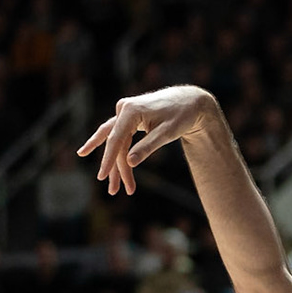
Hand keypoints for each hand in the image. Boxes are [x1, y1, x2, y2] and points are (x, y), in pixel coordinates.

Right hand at [77, 85, 216, 196]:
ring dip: (117, 165)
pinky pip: (120, 138)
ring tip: (117, 188)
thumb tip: (130, 163)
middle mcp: (124, 108)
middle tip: (114, 191)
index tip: (102, 176)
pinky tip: (109, 168)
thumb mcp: (167, 134)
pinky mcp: (129, 117)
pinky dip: (119, 154)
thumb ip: (147, 147)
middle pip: (115, 143)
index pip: (116, 139)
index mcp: (131, 110)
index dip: (108, 160)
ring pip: (117, 143)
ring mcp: (125, 112)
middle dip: (114, 168)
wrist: (190, 101)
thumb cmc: (181, 115)